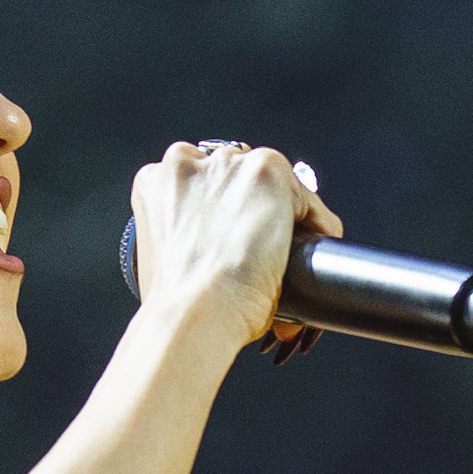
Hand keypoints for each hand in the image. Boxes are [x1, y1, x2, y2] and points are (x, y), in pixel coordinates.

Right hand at [125, 139, 340, 355]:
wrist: (194, 312)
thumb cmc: (176, 301)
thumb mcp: (162, 260)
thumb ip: (182, 237)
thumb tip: (213, 256)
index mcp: (155, 181)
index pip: (204, 183)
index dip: (225, 212)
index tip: (237, 238)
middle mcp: (187, 161)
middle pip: (239, 178)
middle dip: (254, 210)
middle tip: (262, 251)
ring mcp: (229, 164)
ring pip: (275, 186)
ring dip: (286, 218)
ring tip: (288, 258)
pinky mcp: (267, 171)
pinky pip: (308, 199)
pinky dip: (317, 227)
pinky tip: (310, 256)